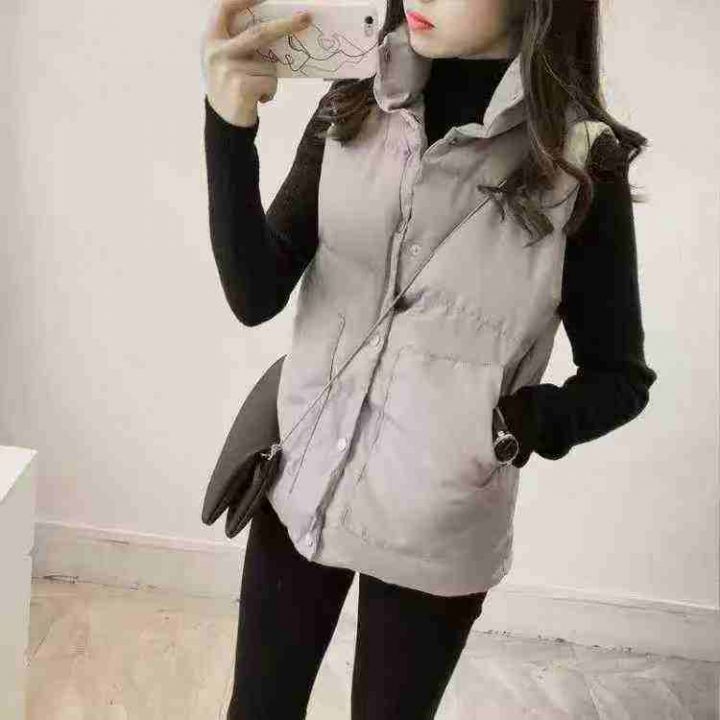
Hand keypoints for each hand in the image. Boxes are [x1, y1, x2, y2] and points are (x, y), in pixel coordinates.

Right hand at [201, 0, 312, 126]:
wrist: (223, 124)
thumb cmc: (231, 87)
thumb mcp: (227, 60)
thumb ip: (240, 42)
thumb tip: (277, 27)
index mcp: (211, 38)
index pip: (225, 7)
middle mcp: (216, 51)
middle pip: (258, 32)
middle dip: (286, 24)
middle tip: (307, 18)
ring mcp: (228, 69)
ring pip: (269, 64)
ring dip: (271, 77)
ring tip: (258, 89)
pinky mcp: (241, 86)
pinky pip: (271, 81)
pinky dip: (271, 91)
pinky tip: (259, 99)